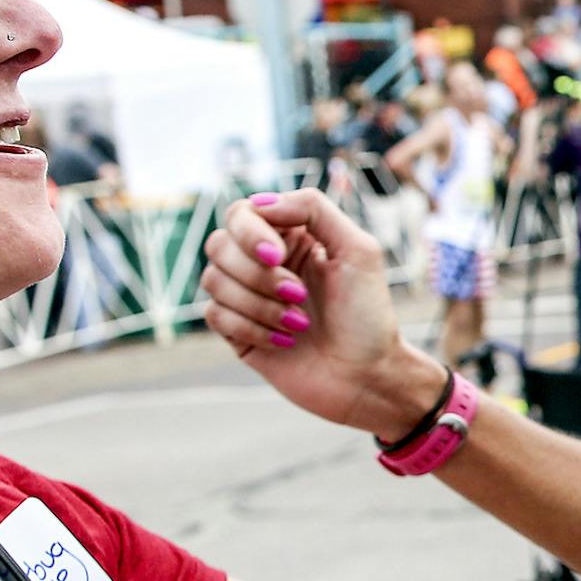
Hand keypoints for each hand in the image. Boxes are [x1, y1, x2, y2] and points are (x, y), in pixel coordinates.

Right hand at [201, 190, 442, 437]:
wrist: (366, 376)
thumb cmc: (368, 315)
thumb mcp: (358, 249)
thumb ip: (313, 209)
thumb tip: (259, 203)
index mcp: (291, 237)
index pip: (242, 214)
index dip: (251, 232)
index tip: (278, 256)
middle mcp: (264, 263)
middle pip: (219, 244)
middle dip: (256, 274)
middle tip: (298, 295)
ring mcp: (247, 297)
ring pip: (213, 280)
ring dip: (258, 304)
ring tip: (299, 323)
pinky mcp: (237, 332)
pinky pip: (215, 314)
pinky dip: (251, 327)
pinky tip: (285, 342)